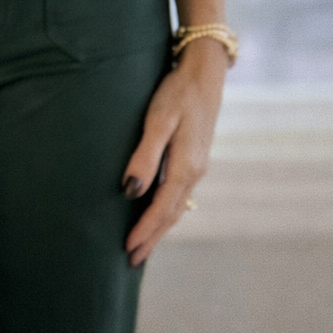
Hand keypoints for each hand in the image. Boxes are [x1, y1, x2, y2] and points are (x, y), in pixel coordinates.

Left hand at [122, 40, 226, 265]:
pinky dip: (168, 211)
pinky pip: (180, 194)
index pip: (162, 209)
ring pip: (177, 206)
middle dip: (152, 238)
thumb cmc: (177, 92)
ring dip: (160, 227)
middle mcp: (195, 172)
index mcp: (186, 167)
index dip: (145, 231)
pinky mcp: (194, 158)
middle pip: (171, 215)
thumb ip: (145, 156)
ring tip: (143, 245)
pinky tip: (159, 213)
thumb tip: (130, 192)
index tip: (128, 250)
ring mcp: (196, 166)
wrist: (204, 71)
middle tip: (132, 261)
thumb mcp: (158, 120)